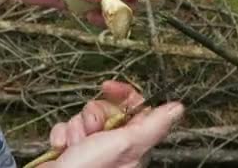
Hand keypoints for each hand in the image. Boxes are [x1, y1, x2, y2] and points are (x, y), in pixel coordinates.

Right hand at [39, 81, 183, 167]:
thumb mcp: (126, 144)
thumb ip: (152, 126)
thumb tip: (177, 108)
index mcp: (134, 144)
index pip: (134, 107)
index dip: (122, 94)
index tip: (107, 88)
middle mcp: (113, 145)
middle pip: (105, 108)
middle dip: (93, 116)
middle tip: (92, 131)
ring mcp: (91, 146)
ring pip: (82, 117)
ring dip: (75, 129)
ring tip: (75, 146)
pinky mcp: (70, 149)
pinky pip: (64, 128)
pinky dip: (61, 136)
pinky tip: (62, 148)